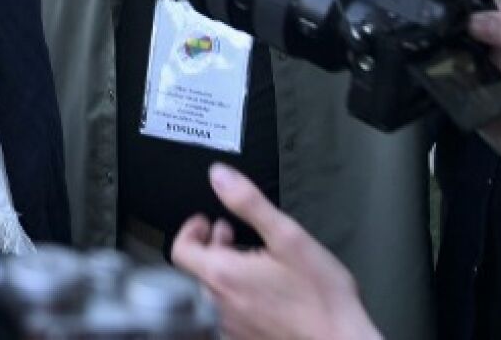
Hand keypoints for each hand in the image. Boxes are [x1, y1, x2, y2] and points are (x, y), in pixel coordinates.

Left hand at [171, 164, 380, 339]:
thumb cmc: (320, 296)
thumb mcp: (287, 237)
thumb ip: (248, 203)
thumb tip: (219, 175)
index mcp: (222, 275)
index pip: (180, 250)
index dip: (190, 230)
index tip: (208, 220)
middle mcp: (219, 305)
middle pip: (199, 269)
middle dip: (213, 246)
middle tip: (232, 233)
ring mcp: (232, 327)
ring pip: (216, 292)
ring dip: (227, 271)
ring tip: (252, 261)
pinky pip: (231, 314)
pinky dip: (239, 296)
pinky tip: (266, 292)